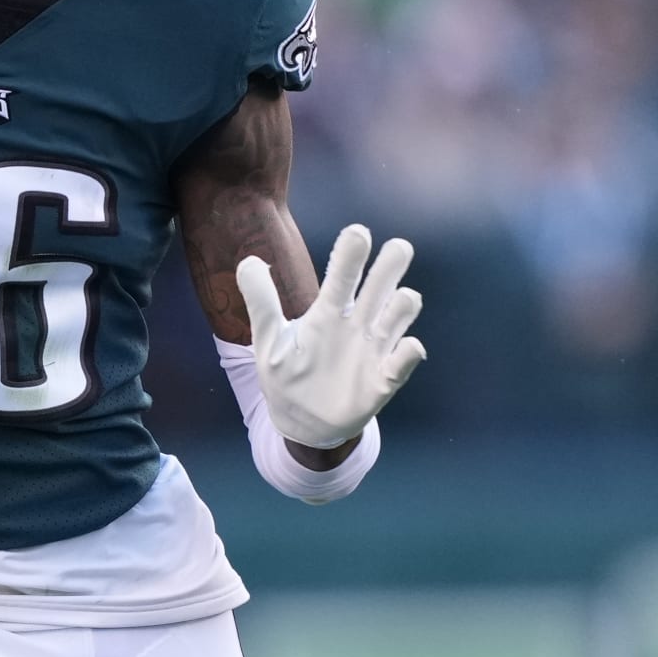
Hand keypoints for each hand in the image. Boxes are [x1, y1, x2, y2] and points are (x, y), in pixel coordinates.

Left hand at [236, 224, 425, 447]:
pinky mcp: (383, 380)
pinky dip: (409, 352)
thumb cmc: (287, 374)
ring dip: (403, 306)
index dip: (351, 255)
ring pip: (398, 317)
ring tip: (402, 299)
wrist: (301, 424)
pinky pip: (403, 362)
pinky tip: (408, 347)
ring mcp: (373, 350)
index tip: (358, 233)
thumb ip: (261, 302)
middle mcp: (356, 324)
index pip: (342, 276)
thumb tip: (249, 261)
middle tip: (398, 247)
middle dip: (390, 266)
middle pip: (380, 286)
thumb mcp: (268, 339)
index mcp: (328, 311)